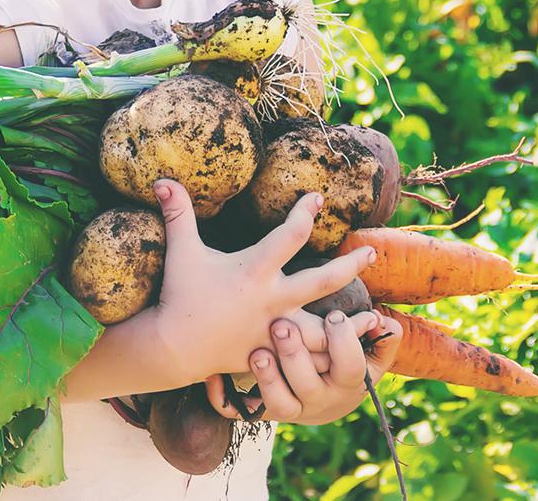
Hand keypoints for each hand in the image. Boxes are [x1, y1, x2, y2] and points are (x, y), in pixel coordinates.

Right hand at [145, 178, 376, 386]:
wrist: (173, 347)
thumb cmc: (179, 295)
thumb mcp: (181, 251)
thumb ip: (177, 214)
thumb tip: (162, 179)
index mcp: (255, 270)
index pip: (291, 234)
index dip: (306, 212)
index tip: (317, 198)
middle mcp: (272, 299)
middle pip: (324, 280)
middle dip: (351, 264)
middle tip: (371, 251)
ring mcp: (276, 330)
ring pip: (325, 329)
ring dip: (351, 324)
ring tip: (375, 317)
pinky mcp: (274, 354)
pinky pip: (308, 359)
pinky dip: (330, 357)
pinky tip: (347, 352)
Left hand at [204, 309, 403, 423]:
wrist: (321, 400)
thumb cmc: (343, 363)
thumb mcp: (368, 355)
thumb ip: (381, 339)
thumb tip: (385, 323)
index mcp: (345, 382)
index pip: (350, 368)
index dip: (344, 343)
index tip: (333, 315)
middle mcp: (316, 400)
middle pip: (308, 386)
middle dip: (295, 357)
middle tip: (282, 325)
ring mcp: (287, 408)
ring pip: (277, 403)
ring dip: (266, 378)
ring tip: (256, 352)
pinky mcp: (259, 411)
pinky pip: (237, 412)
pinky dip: (223, 397)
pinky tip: (212, 376)